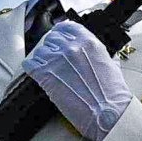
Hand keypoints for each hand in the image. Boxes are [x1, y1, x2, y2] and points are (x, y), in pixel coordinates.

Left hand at [23, 17, 131, 140]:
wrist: (107, 113)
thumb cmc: (112, 94)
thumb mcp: (111, 65)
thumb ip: (97, 54)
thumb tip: (94, 55)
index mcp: (89, 42)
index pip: (67, 27)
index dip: (62, 33)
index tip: (60, 39)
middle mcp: (71, 47)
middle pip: (51, 38)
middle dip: (52, 48)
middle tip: (55, 59)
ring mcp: (57, 60)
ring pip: (39, 50)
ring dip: (42, 59)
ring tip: (48, 69)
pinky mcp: (45, 75)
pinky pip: (29, 64)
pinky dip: (31, 68)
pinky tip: (37, 73)